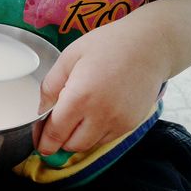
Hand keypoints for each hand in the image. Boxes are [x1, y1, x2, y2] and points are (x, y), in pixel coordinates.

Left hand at [34, 19, 171, 154]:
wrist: (152, 45)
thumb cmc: (108, 45)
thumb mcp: (69, 57)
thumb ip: (50, 86)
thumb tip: (41, 111)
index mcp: (80, 97)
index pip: (55, 133)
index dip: (43, 141)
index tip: (39, 142)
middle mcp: (100, 115)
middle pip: (71, 145)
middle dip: (59, 140)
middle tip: (55, 125)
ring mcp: (118, 122)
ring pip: (89, 145)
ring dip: (77, 138)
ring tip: (77, 116)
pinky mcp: (131, 125)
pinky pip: (106, 139)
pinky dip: (95, 134)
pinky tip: (94, 113)